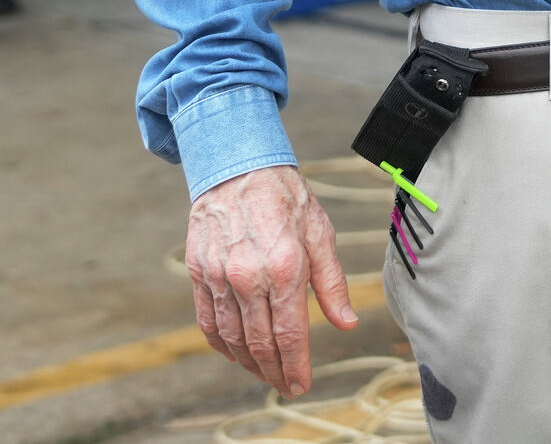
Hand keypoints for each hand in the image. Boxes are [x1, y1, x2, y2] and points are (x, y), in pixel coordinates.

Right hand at [185, 164, 356, 396]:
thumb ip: (332, 283)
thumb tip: (346, 323)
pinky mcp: (199, 275)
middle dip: (275, 372)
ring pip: (232, 339)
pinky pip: (208, 323)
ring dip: (249, 364)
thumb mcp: (321, 233)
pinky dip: (222, 345)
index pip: (289, 333)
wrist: (239, 168)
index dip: (296, 365)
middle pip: (260, 343)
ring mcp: (219, 278)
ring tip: (267, 375)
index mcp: (284, 267)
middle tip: (288, 387)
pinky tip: (236, 355)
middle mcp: (248, 278)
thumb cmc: (287, 199)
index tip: (302, 384)